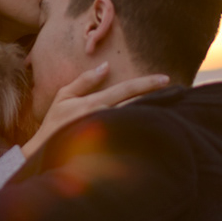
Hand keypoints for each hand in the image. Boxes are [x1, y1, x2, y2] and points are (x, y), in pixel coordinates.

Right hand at [22, 63, 169, 156]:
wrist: (43, 154)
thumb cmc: (54, 124)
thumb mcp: (63, 97)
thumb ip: (84, 81)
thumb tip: (106, 66)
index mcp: (93, 103)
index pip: (126, 89)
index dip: (147, 83)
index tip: (166, 79)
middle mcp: (103, 118)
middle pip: (137, 105)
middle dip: (157, 99)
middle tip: (177, 94)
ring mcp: (106, 136)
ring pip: (135, 121)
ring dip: (152, 114)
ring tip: (170, 108)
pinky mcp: (108, 150)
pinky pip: (130, 138)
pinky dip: (142, 132)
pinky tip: (154, 129)